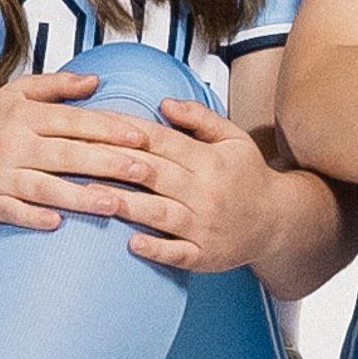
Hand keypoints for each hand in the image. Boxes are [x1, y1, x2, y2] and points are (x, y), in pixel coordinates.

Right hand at [0, 69, 155, 233]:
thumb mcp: (19, 92)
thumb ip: (58, 85)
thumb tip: (96, 80)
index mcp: (24, 115)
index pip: (72, 121)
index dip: (107, 128)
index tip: (140, 136)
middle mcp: (12, 144)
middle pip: (65, 155)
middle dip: (107, 163)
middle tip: (143, 170)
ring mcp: (0, 176)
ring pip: (45, 188)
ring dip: (81, 197)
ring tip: (115, 203)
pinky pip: (13, 212)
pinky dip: (34, 218)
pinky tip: (59, 223)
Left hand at [62, 95, 294, 272]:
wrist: (279, 222)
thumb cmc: (248, 176)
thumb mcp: (232, 138)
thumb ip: (198, 118)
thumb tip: (163, 102)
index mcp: (210, 160)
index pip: (162, 141)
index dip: (127, 132)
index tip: (94, 125)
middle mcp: (207, 191)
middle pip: (155, 174)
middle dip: (115, 164)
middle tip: (78, 157)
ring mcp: (205, 226)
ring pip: (160, 213)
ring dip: (125, 204)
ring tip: (91, 197)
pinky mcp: (205, 256)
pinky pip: (177, 253)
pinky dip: (155, 248)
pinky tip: (130, 243)